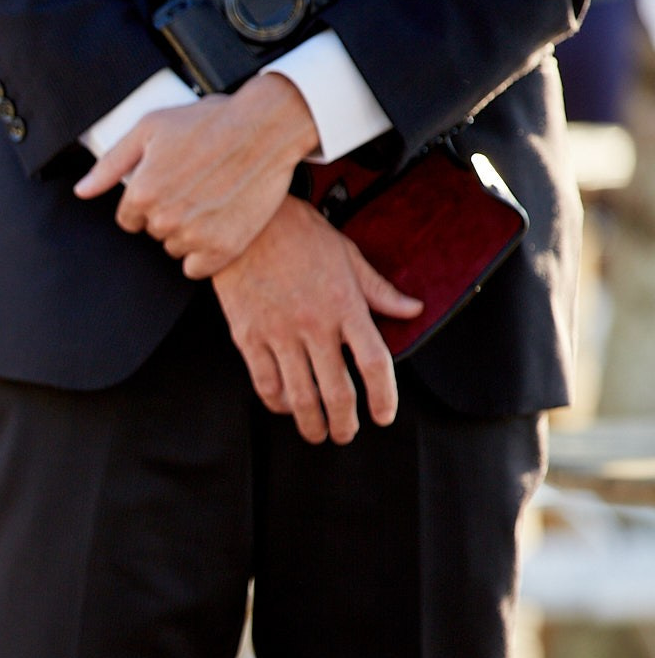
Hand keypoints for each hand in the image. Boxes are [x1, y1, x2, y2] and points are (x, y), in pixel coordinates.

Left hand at [75, 73, 320, 278]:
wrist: (267, 127)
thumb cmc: (209, 122)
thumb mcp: (150, 129)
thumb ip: (111, 164)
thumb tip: (82, 191)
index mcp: (142, 193)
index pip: (129, 219)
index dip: (149, 201)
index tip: (171, 185)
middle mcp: (164, 219)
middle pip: (154, 233)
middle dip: (170, 213)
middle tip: (197, 186)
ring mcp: (195, 235)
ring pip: (176, 248)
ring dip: (189, 232)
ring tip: (213, 199)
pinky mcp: (223, 248)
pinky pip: (197, 268)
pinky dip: (206, 253)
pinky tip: (220, 224)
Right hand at [212, 197, 423, 443]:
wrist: (244, 223)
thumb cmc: (299, 235)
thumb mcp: (348, 255)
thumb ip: (379, 290)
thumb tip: (413, 310)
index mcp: (345, 306)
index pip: (374, 363)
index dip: (384, 397)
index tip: (384, 416)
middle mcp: (314, 325)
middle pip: (337, 391)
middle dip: (345, 423)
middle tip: (346, 434)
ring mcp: (278, 333)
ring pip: (300, 396)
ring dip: (311, 423)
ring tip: (317, 433)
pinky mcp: (248, 337)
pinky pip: (265, 383)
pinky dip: (278, 403)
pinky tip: (286, 407)